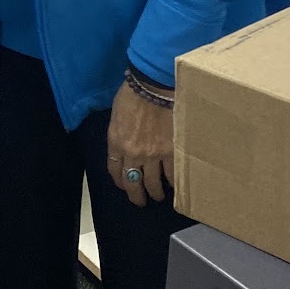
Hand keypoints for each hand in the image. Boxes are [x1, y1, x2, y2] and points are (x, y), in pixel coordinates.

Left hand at [106, 80, 174, 207]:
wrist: (152, 86)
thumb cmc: (132, 93)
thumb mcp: (117, 114)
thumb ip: (120, 132)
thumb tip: (125, 140)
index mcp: (115, 143)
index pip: (115, 170)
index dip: (120, 181)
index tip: (124, 185)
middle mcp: (132, 154)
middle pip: (132, 183)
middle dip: (136, 196)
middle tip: (140, 202)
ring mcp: (152, 155)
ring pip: (152, 183)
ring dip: (155, 192)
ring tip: (158, 196)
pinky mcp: (170, 151)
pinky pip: (171, 174)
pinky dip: (173, 182)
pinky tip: (174, 185)